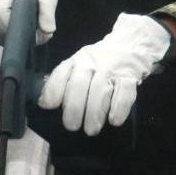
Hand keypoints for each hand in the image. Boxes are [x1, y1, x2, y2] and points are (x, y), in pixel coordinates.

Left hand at [37, 14, 170, 135]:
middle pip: (79, 85)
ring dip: (94, 113)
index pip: (62, 72)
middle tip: (71, 126)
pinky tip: (114, 121)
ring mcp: (112, 68)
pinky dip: (119, 109)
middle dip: (73, 108)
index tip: (49, 106)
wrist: (130, 44)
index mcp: (77, 60)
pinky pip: (124, 92)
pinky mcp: (130, 76)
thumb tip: (44, 104)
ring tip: (91, 129)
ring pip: (100, 90)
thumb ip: (64, 81)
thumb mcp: (80, 65)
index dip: (53, 90)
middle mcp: (92, 62)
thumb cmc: (100, 62)